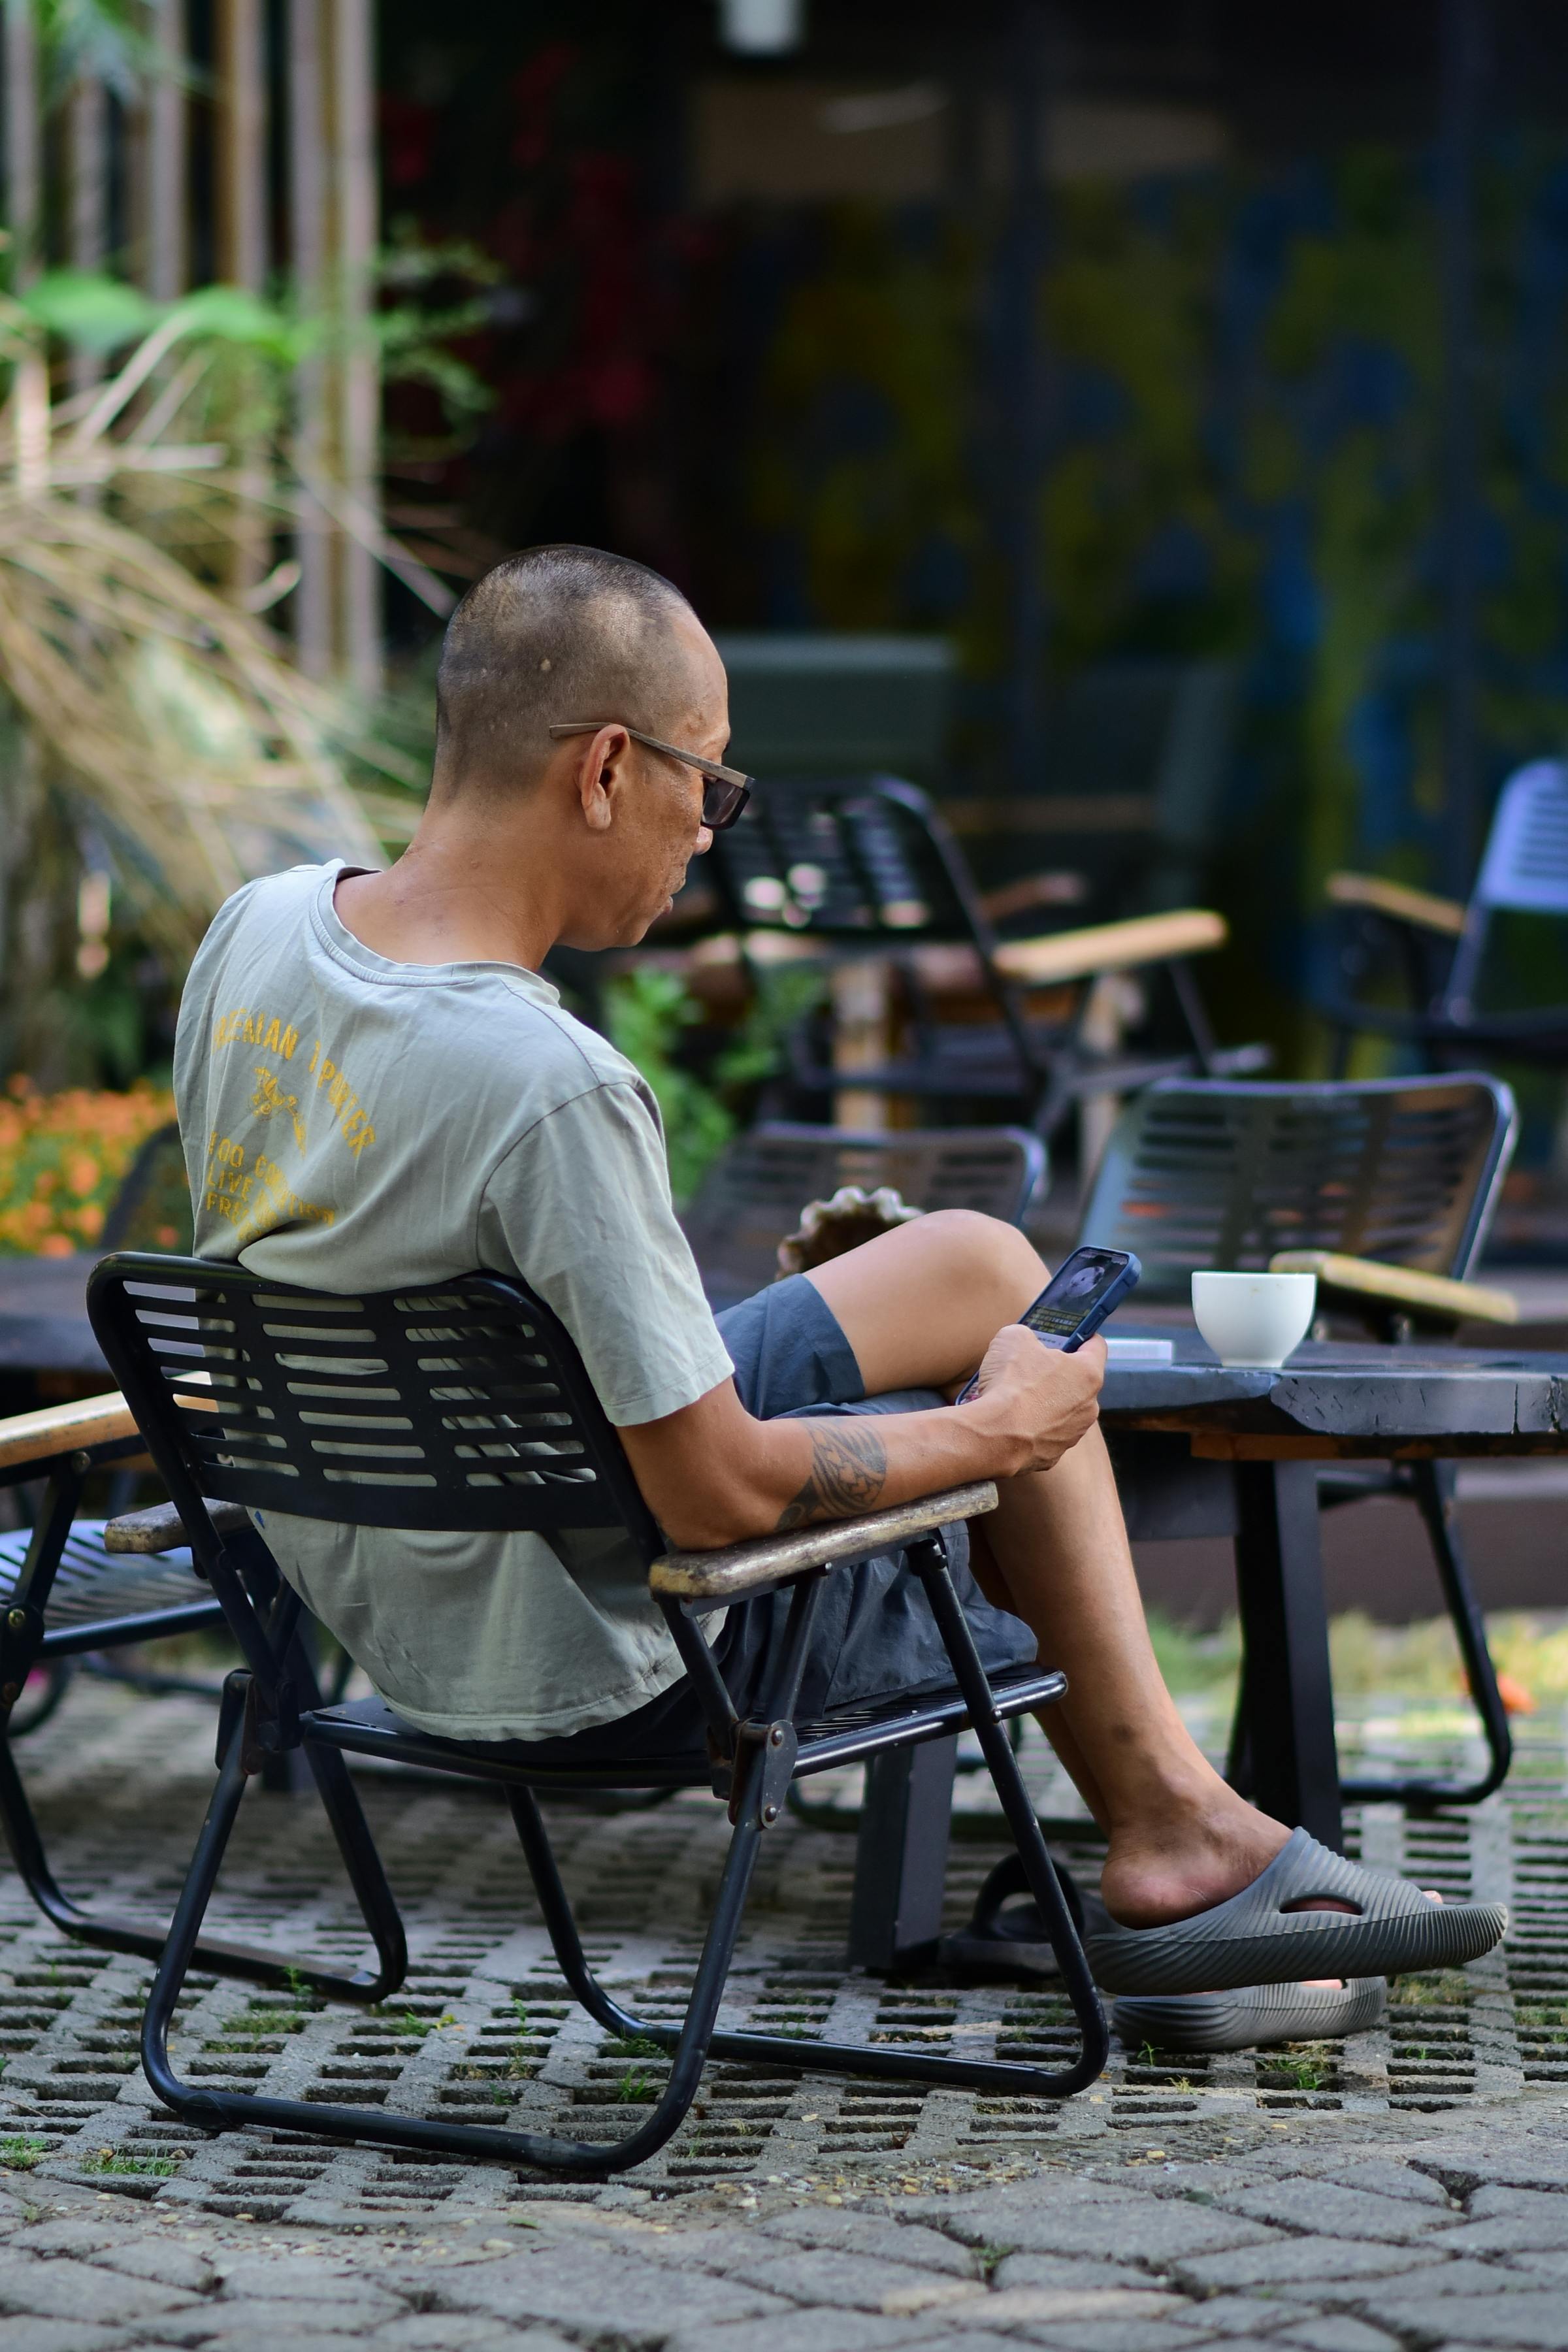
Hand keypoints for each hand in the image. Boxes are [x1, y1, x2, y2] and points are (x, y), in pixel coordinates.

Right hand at [961, 1324, 1104, 1476]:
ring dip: (1045, 1401)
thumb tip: (1024, 1343)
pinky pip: (1045, 1433)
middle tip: (1030, 1366)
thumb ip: (1027, 1335)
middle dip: (1056, 1372)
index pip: (1096, 1346)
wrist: (993, 1435)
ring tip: (1015, 1396)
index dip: (1080, 1335)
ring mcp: (1073, 1434)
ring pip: (1062, 1410)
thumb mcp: (1013, 1337)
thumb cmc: (1010, 1384)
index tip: (1067, 1334)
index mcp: (1088, 1374)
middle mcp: (1089, 1406)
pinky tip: (1011, 1420)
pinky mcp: (1054, 1455)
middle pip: (1077, 1381)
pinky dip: (1032, 1426)